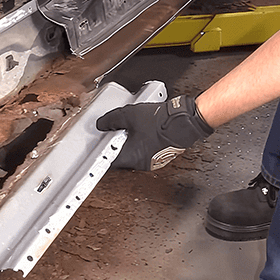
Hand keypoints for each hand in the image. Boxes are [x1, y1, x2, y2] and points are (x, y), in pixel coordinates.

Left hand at [96, 95, 213, 170]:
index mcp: (131, 157)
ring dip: (128, 144)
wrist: (185, 121)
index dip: (101, 154)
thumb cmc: (161, 122)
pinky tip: (142, 130)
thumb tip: (102, 123)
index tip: (95, 150)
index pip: (109, 161)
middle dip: (115, 146)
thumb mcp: (129, 115)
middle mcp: (141, 163)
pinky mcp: (160, 155)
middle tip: (112, 134)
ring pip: (133, 155)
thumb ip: (112, 120)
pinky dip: (140, 144)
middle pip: (120, 158)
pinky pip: (144, 151)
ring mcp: (152, 160)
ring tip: (129, 130)